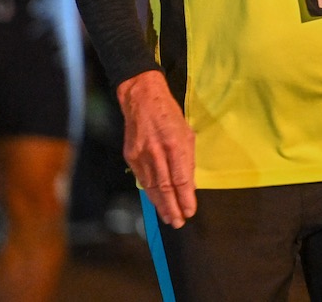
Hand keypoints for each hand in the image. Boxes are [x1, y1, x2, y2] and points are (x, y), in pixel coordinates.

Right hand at [116, 70, 196, 228]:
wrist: (142, 99)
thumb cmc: (169, 114)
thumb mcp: (187, 133)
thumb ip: (188, 160)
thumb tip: (190, 184)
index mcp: (174, 144)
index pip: (181, 179)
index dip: (185, 198)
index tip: (190, 211)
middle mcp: (157, 151)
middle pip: (165, 187)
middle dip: (172, 208)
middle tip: (178, 222)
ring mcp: (141, 155)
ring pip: (152, 187)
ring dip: (161, 205)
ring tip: (169, 217)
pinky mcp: (131, 156)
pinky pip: (142, 179)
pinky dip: (150, 193)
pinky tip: (156, 202)